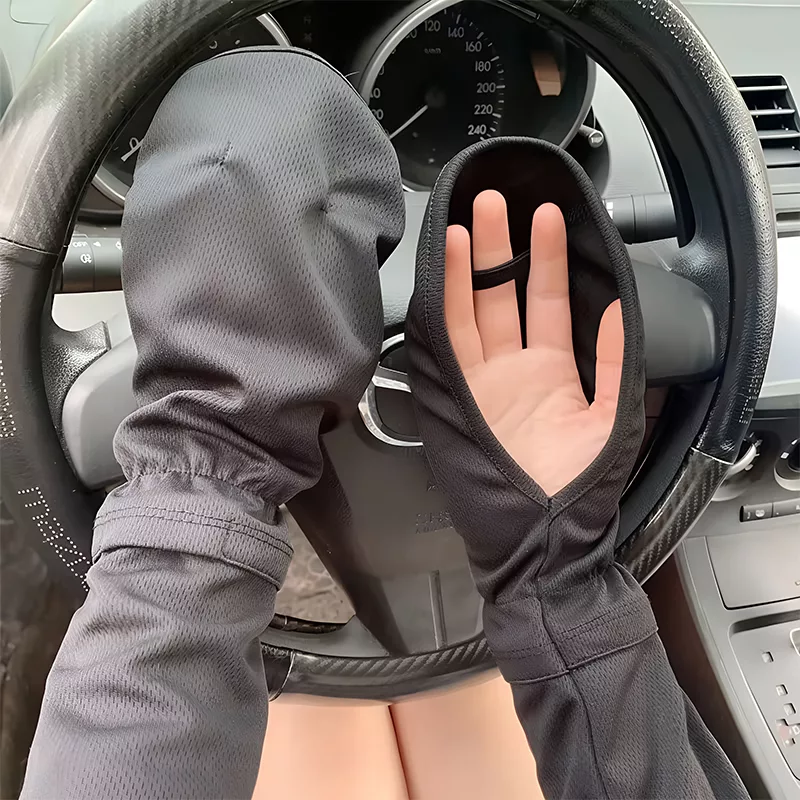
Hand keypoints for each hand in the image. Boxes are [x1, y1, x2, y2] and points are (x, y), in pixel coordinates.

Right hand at [445, 190, 623, 496]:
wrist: (540, 535)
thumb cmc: (579, 486)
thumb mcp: (612, 419)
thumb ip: (616, 360)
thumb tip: (618, 307)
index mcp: (552, 371)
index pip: (547, 301)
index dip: (547, 259)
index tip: (549, 218)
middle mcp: (513, 369)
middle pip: (504, 295)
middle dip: (501, 247)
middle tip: (498, 201)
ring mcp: (482, 380)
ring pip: (472, 309)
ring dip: (470, 265)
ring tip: (469, 218)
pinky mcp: (457, 394)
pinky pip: (448, 340)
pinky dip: (445, 301)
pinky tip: (445, 265)